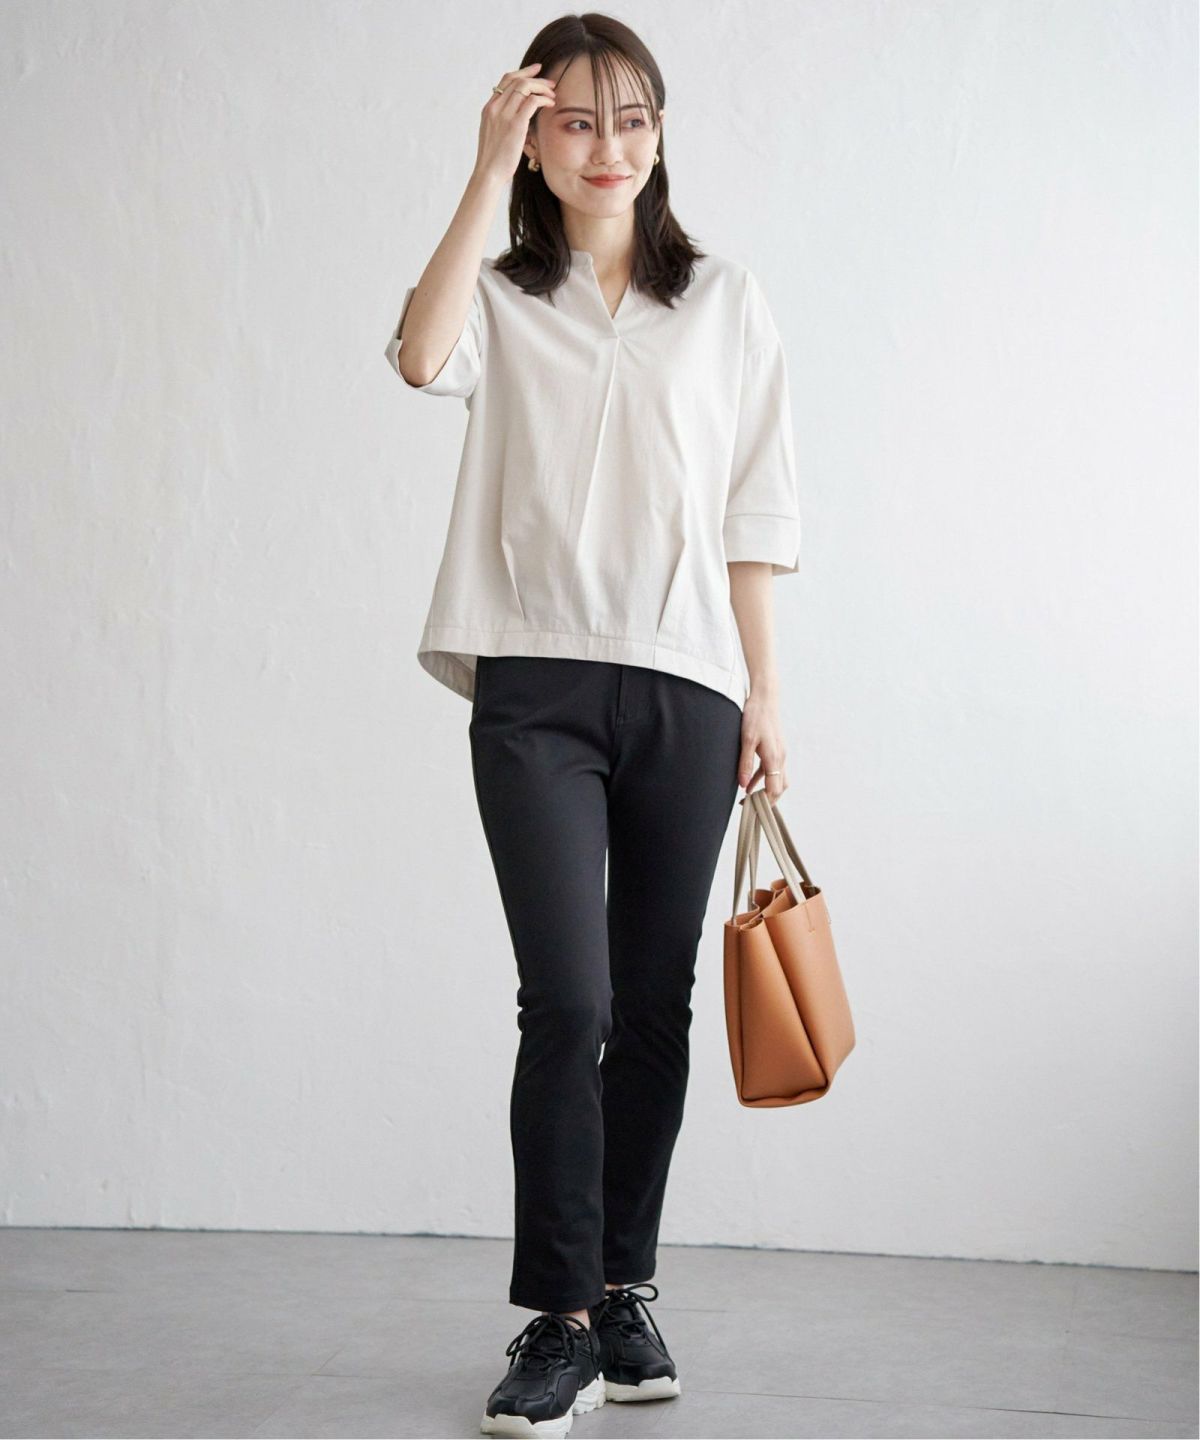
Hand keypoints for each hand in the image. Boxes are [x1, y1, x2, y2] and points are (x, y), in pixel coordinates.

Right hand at [474, 62, 555, 185]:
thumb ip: (502, 121)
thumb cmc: (494, 160)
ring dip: (542, 87)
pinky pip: (532, 101)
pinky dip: (544, 98)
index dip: (523, 72)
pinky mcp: (515, 124)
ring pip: (525, 86)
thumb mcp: (494, 135)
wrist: (489, 173)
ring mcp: (504, 114)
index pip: (506, 80)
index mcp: (489, 108)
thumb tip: (519, 117)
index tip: (536, 70)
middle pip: (517, 80)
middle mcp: (495, 107)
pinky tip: (551, 103)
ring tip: (553, 94)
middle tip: (550, 82)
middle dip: (536, 77)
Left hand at [737, 690, 787, 803]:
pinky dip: (764, 779)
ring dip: (766, 790)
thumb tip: (743, 785)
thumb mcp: (746, 740)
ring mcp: (780, 753)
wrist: (765, 698)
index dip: (765, 802)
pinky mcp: (776, 748)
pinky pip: (773, 769)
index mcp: (775, 758)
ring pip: (778, 779)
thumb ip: (745, 764)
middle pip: (779, 788)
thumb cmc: (755, 716)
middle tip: (752, 809)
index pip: (774, 789)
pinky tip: (750, 782)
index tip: (752, 810)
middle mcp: (781, 758)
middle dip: (768, 800)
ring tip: (749, 799)